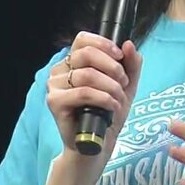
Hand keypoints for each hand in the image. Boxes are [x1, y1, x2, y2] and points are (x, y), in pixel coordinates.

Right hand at [45, 32, 142, 163]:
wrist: (97, 145)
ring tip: (119, 100)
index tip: (120, 56)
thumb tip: (129, 44)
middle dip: (113, 68)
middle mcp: (60, 71)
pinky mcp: (54, 102)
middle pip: (87, 54)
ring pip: (87, 74)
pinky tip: (111, 107)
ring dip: (111, 87)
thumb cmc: (107, 114)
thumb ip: (131, 65)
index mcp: (73, 62)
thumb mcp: (125, 86)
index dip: (104, 44)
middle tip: (123, 83)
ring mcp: (54, 86)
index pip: (83, 39)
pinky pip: (83, 92)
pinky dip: (103, 98)